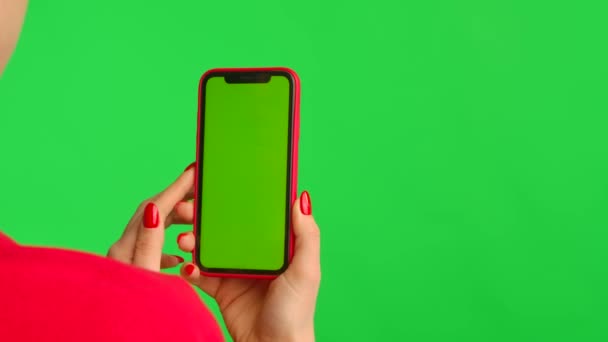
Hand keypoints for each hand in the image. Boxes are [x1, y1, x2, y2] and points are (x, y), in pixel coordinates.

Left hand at [107, 164, 195, 270]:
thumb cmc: (134, 318)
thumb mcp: (145, 279)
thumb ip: (149, 246)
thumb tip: (153, 210)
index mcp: (126, 249)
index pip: (155, 207)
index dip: (177, 188)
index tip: (194, 171)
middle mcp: (122, 250)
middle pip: (152, 211)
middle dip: (176, 196)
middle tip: (199, 188)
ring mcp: (124, 260)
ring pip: (151, 228)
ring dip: (173, 217)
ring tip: (194, 216)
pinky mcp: (128, 273)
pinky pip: (149, 248)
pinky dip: (167, 245)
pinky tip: (178, 258)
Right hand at [177, 191, 320, 341]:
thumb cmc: (296, 311)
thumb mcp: (306, 270)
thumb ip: (306, 235)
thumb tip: (301, 197)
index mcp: (275, 245)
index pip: (256, 213)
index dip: (238, 196)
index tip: (217, 180)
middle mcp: (254, 253)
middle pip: (226, 226)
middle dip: (205, 215)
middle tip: (187, 208)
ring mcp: (235, 270)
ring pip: (209, 246)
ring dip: (193, 239)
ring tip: (184, 239)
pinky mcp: (220, 288)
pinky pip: (200, 273)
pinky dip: (189, 268)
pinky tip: (185, 265)